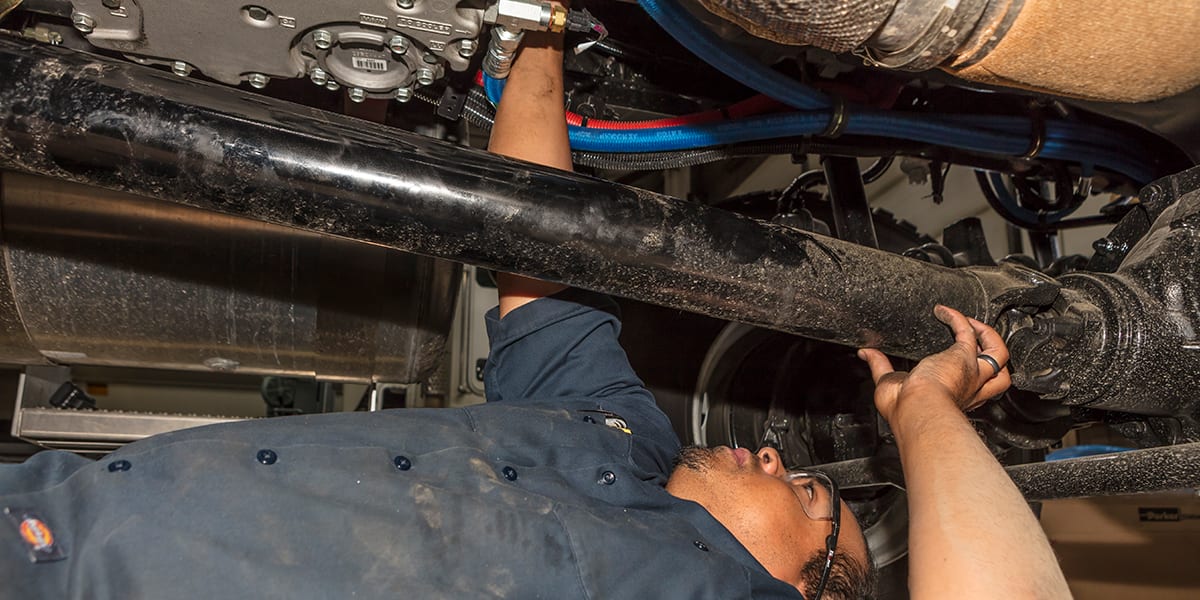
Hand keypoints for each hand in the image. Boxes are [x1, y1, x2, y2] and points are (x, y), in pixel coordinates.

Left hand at [857, 305, 1010, 422]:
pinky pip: (970, 332)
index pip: (974, 387)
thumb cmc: (906, 408)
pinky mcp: (964, 357)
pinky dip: (959, 318)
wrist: (915, 409)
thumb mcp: (889, 383)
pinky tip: (945, 312)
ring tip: (972, 323)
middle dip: (991, 356)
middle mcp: (970, 388)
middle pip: (1000, 374)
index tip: (952, 363)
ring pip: (999, 354)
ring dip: (989, 335)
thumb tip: (866, 353)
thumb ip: (879, 366)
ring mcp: (971, 373)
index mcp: (956, 398)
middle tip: (976, 340)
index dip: (969, 375)